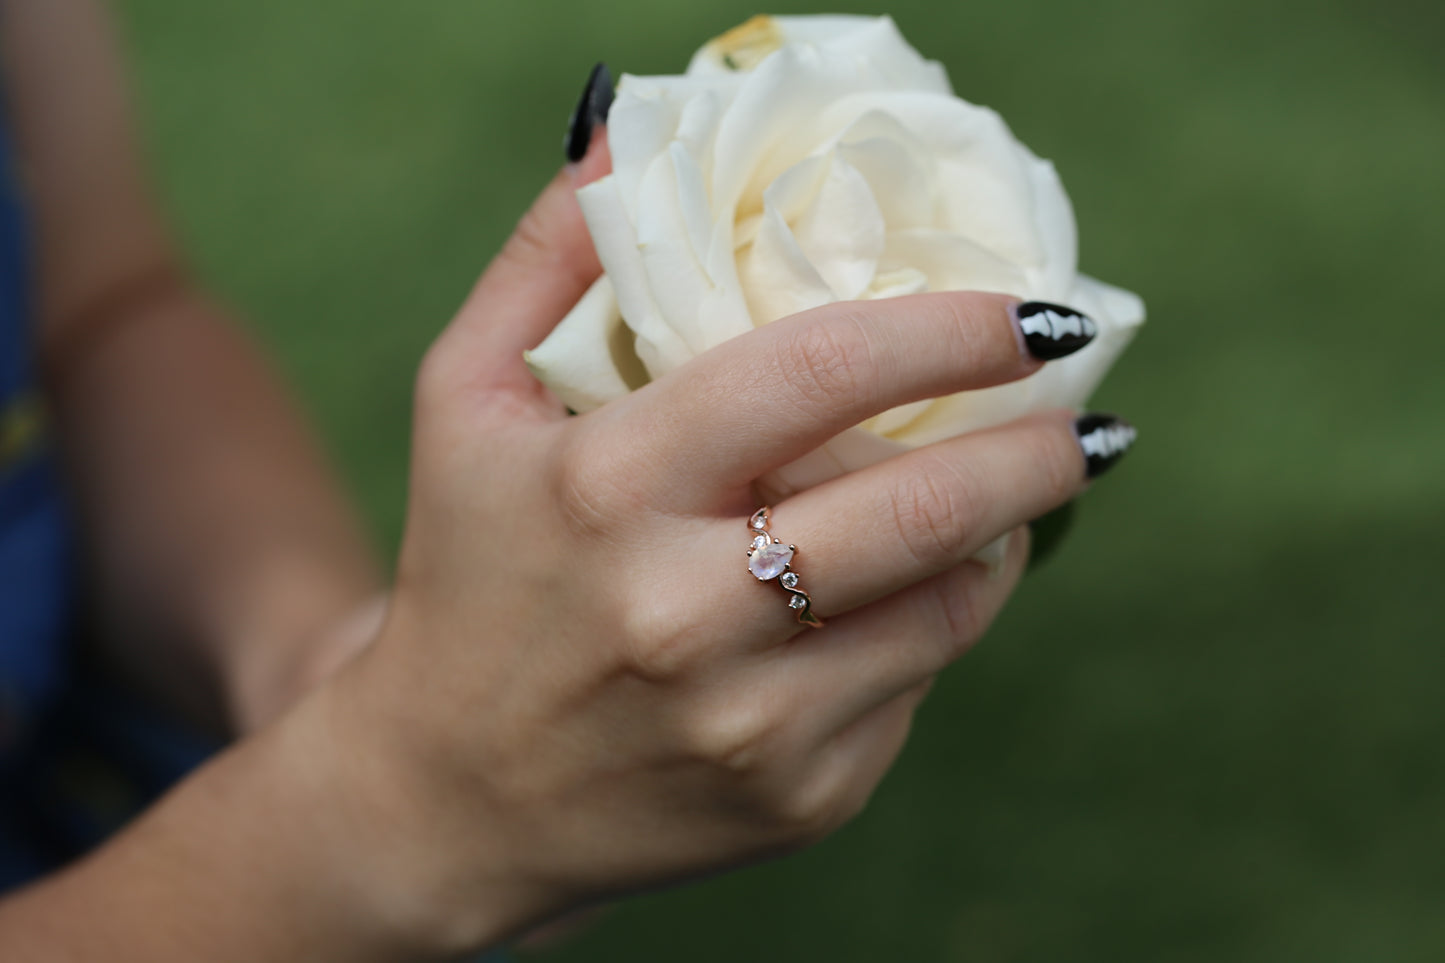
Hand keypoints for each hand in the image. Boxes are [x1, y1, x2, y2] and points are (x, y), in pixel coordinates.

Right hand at [317, 144, 1123, 954]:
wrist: (452, 802)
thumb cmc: (469, 576)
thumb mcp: (463, 401)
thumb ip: (546, 257)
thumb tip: (628, 128)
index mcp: (605, 490)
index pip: (818, 374)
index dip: (949, 331)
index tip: (1032, 313)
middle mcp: (685, 615)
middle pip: (920, 506)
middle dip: (1033, 450)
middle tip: (1082, 417)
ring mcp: (752, 723)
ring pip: (948, 606)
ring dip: (999, 538)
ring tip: (1005, 499)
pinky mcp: (798, 798)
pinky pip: (916, 686)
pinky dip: (930, 626)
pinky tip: (899, 600)